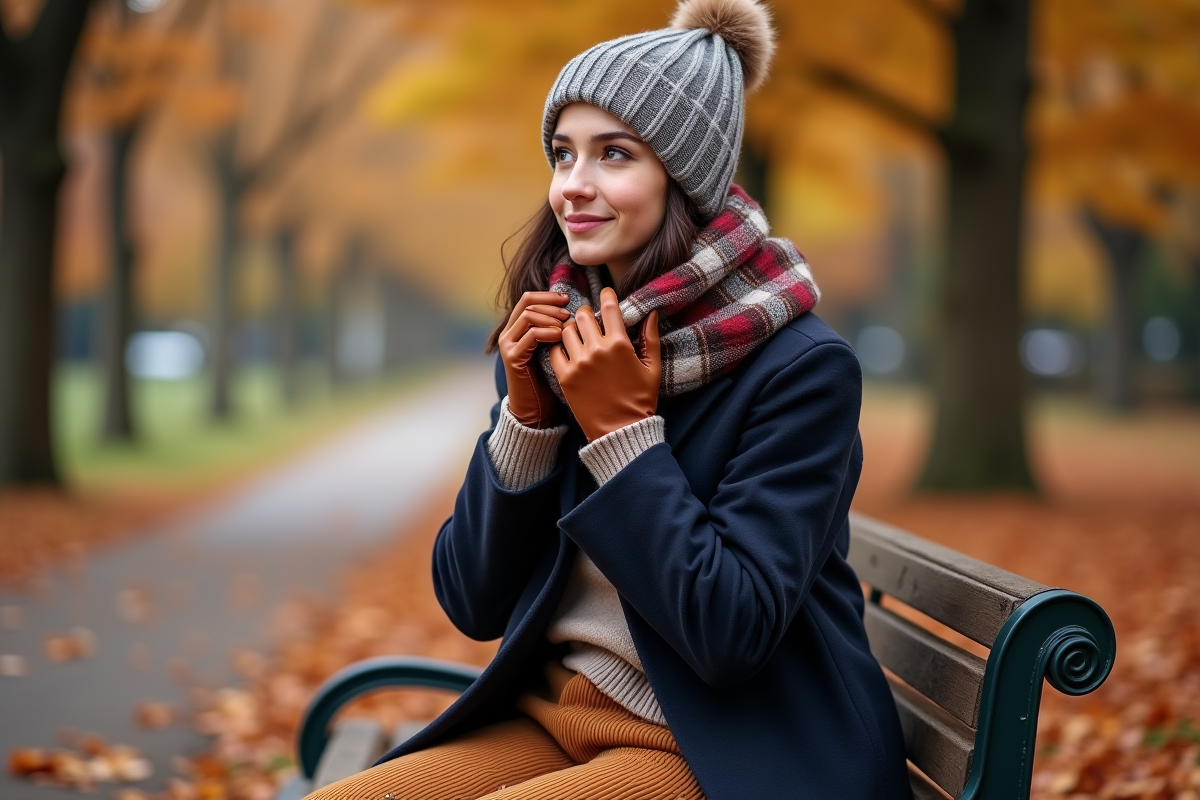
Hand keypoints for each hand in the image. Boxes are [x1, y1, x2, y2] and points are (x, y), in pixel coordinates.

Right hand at [498, 291, 569, 427]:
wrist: (535, 410)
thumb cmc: (548, 380)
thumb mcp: (552, 348)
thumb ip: (555, 329)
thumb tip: (576, 310)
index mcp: (517, 328)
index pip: (529, 298)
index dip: (549, 295)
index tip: (568, 299)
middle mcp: (508, 333)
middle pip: (528, 303)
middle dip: (551, 304)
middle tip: (568, 312)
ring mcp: (508, 345)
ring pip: (529, 316)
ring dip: (550, 317)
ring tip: (566, 325)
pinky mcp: (512, 357)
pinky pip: (530, 335)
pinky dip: (546, 332)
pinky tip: (559, 336)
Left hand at [549, 287, 660, 441]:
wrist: (621, 431)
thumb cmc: (640, 399)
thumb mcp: (652, 368)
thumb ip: (650, 338)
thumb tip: (651, 313)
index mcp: (620, 345)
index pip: (608, 307)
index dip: (607, 295)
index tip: (606, 294)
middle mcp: (597, 350)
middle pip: (582, 315)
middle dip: (586, 313)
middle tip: (589, 320)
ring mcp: (579, 364)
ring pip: (566, 330)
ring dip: (571, 329)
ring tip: (577, 336)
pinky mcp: (565, 377)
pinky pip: (554, 351)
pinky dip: (558, 347)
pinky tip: (567, 352)